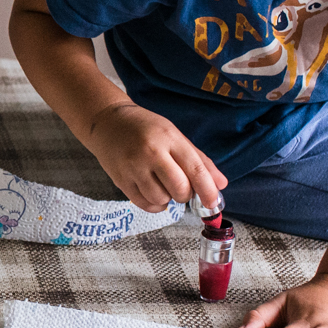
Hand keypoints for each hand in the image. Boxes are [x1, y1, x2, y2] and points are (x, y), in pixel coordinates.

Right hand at [83, 103, 226, 212]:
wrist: (107, 122)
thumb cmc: (145, 128)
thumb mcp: (175, 136)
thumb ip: (199, 160)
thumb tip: (220, 184)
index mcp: (169, 138)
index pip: (195, 169)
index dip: (208, 190)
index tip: (214, 203)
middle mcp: (151, 152)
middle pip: (179, 188)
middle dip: (186, 195)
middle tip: (182, 188)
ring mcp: (133, 167)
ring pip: (161, 199)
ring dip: (168, 199)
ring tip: (163, 185)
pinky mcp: (120, 180)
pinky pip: (144, 204)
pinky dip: (155, 205)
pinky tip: (154, 193)